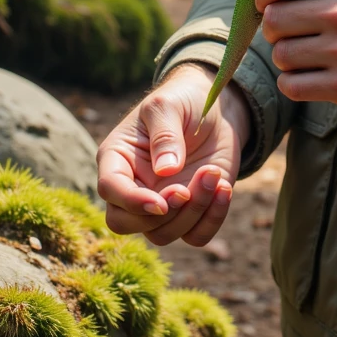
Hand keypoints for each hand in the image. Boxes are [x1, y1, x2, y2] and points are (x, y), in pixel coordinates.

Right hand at [96, 63, 250, 246]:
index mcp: (117, 159)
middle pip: (128, 224)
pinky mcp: (190, 212)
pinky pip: (196, 236)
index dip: (132, 201)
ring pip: (164, 234)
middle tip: (187, 189)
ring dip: (193, 212)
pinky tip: (225, 188)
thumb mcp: (168, 105)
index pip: (110, 190)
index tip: (161, 201)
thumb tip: (165, 172)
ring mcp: (161, 203)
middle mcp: (134, 187)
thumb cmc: (183, 101)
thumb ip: (165, 135)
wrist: (215, 108)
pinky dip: (212, 220)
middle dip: (161, 215)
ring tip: (214, 174)